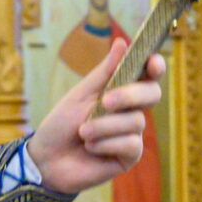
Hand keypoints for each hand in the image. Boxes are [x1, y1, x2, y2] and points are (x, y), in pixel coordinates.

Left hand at [27, 34, 164, 194]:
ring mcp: (132, 134)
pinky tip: (90, 148)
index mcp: (121, 91)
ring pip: (135, 121)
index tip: (152, 63)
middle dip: (130, 95)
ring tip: (83, 132)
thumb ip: (104, 72)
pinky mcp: (130, 156)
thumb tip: (122, 42)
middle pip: (152, 94)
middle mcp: (131, 111)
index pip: (148, 75)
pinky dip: (106, 143)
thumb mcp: (80, 93)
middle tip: (105, 101)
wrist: (46, 158)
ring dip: (103, 126)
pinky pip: (131, 144)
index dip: (156, 66)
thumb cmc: (62, 123)